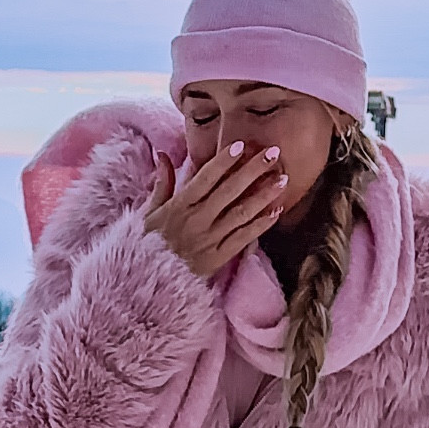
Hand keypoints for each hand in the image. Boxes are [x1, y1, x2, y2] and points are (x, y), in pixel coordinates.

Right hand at [143, 140, 288, 278]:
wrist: (145, 283)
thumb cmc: (147, 245)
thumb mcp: (149, 212)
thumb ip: (161, 183)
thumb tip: (163, 155)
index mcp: (179, 206)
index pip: (205, 178)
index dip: (223, 161)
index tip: (241, 144)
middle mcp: (197, 220)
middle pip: (229, 190)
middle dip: (253, 170)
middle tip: (273, 153)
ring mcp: (210, 240)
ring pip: (241, 213)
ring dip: (264, 195)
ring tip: (282, 179)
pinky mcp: (218, 258)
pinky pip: (243, 238)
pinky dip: (261, 225)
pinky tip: (276, 211)